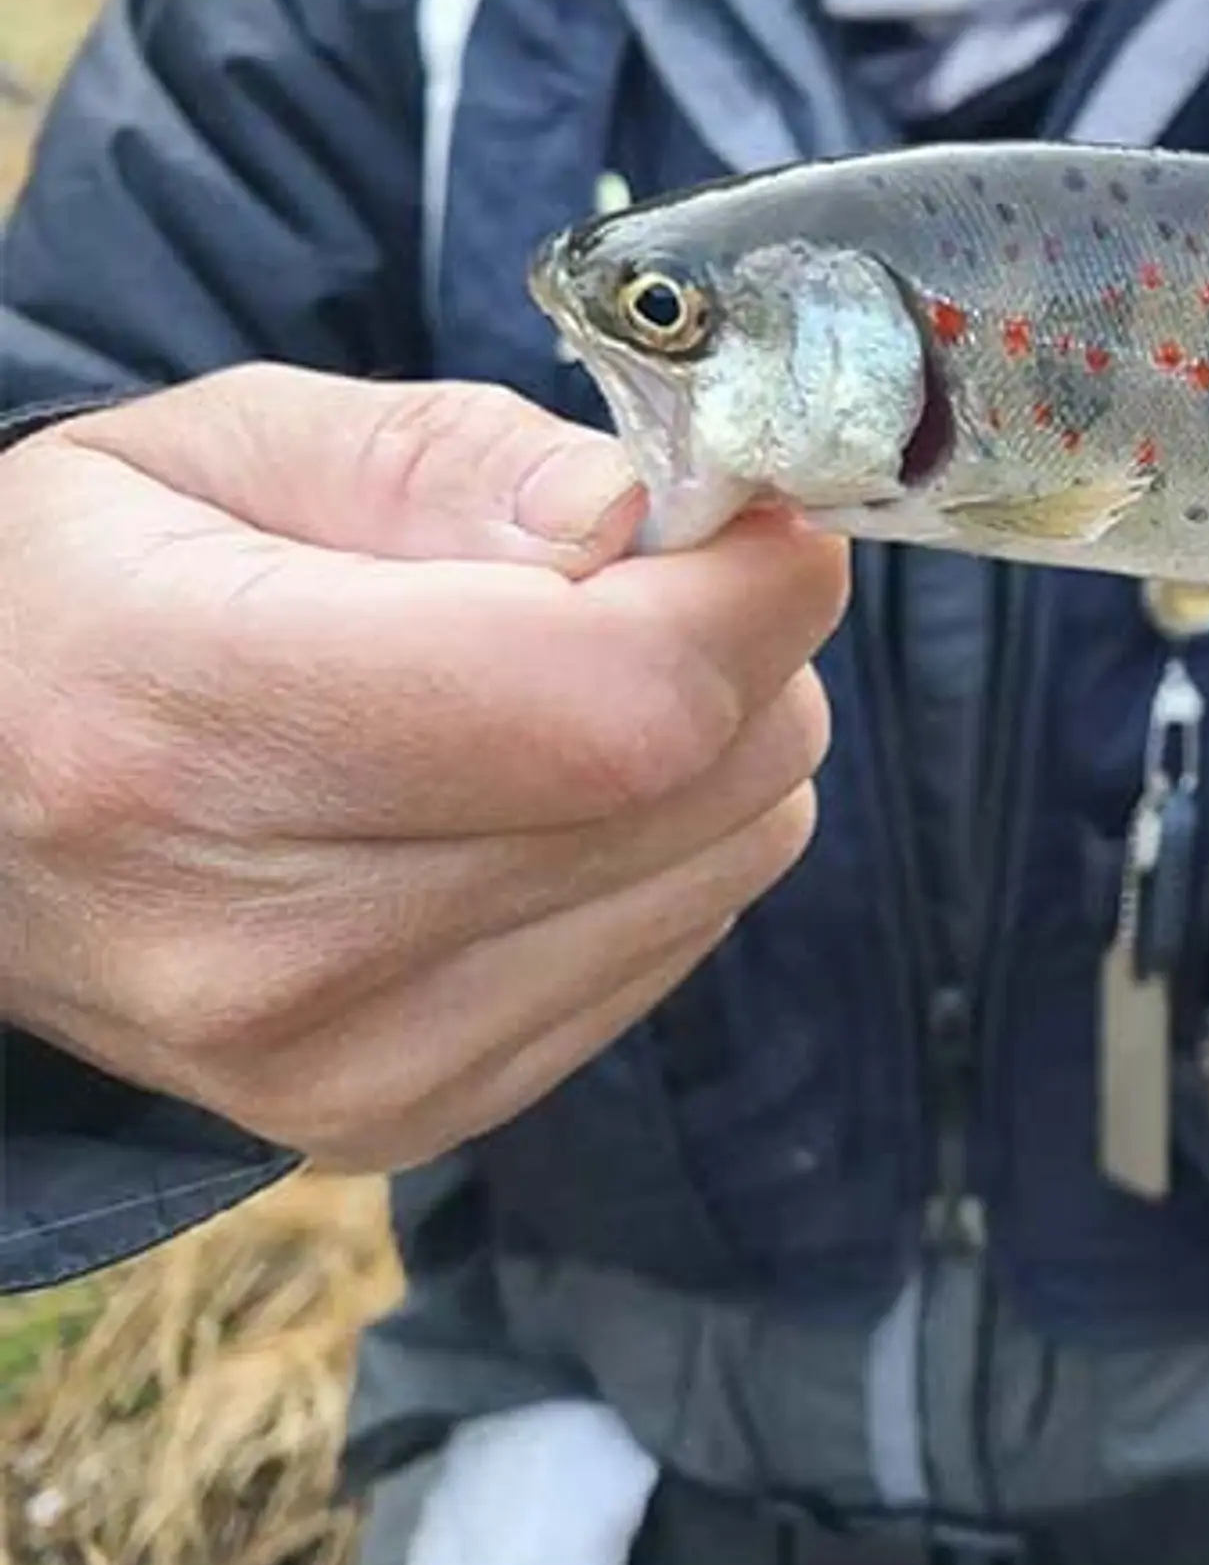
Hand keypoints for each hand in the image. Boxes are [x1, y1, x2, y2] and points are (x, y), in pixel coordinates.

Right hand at [0, 364, 848, 1176]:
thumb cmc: (92, 591)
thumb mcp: (223, 446)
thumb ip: (449, 460)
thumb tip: (638, 516)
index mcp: (186, 723)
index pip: (606, 700)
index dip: (742, 595)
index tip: (760, 517)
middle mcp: (263, 941)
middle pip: (689, 784)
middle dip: (741, 646)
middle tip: (657, 574)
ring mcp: (338, 1062)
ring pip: (720, 865)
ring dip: (713, 746)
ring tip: (563, 679)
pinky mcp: (403, 1118)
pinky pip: (672, 947)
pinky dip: (661, 846)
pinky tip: (530, 792)